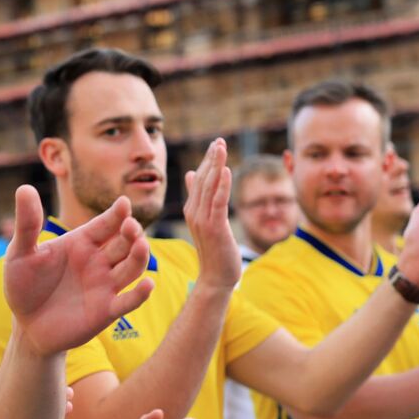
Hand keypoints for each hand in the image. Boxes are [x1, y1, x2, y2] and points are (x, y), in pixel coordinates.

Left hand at [3, 185, 152, 355]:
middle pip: (124, 242)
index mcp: (82, 242)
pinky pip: (128, 301)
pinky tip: (148, 285)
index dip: (117, 213)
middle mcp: (98, 261)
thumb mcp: (21, 253)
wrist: (26, 326)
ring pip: (132, 267)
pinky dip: (140, 294)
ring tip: (141, 245)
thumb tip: (24, 187)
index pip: (106, 223)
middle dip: (131, 232)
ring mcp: (105, 285)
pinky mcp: (107, 311)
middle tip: (130, 226)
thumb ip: (27, 224)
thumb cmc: (23, 286)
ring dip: (140, 256)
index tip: (123, 203)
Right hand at [183, 138, 240, 290]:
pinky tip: (226, 170)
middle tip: (219, 140)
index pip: (199, 180)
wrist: (216, 278)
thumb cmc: (214, 251)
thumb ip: (199, 198)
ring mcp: (203, 220)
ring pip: (209, 187)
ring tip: (221, 146)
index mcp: (192, 210)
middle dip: (211, 158)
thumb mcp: (206, 222)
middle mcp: (194, 213)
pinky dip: (222, 185)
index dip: (208, 161)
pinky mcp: (215, 228)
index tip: (216, 144)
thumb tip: (192, 174)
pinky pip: (218, 202)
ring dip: (216, 165)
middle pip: (203, 179)